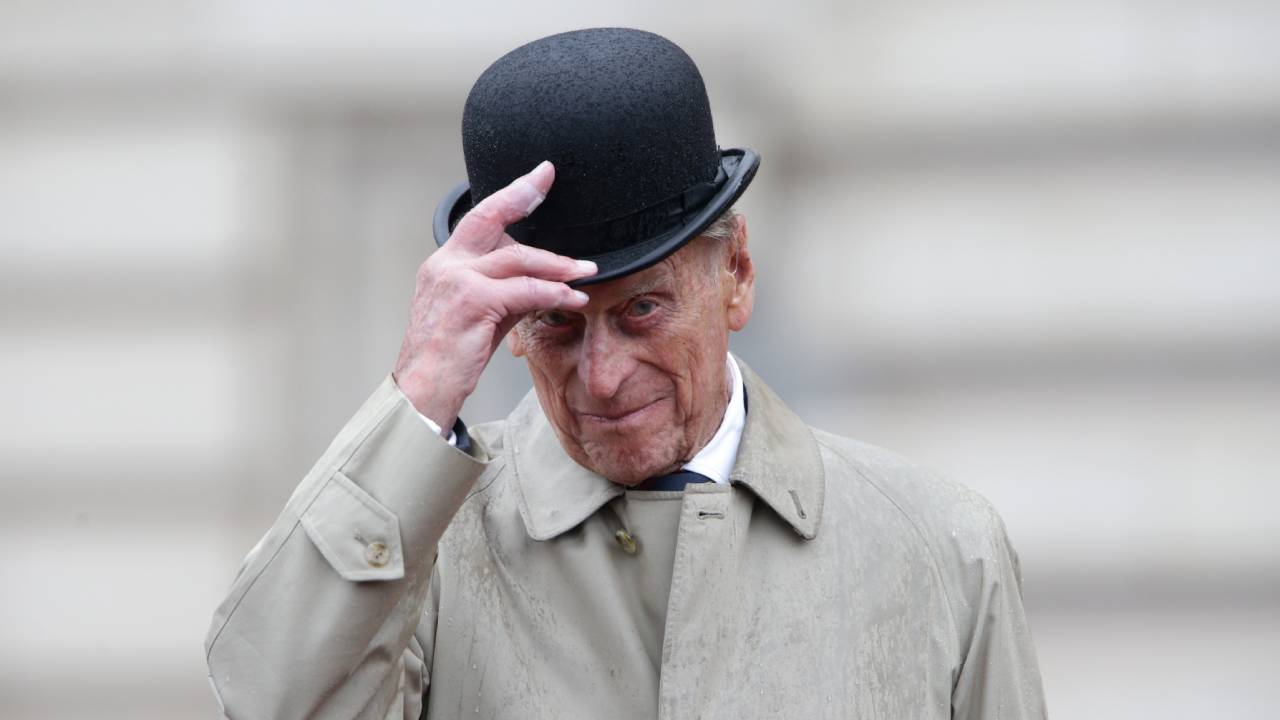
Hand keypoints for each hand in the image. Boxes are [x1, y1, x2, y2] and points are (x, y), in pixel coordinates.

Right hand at [393, 161, 595, 431]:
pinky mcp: (473, 301)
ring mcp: (457, 280)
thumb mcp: (479, 316)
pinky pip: (525, 290)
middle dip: (523, 194)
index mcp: (444, 264)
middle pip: (491, 217)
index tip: (538, 176)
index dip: (510, 194)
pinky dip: (554, 293)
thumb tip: (544, 281)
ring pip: (518, 258)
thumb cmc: (449, 358)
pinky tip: (572, 298)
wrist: (423, 390)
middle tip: (550, 181)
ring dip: (557, 265)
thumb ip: (506, 291)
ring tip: (584, 271)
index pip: (479, 218)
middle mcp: (447, 264)